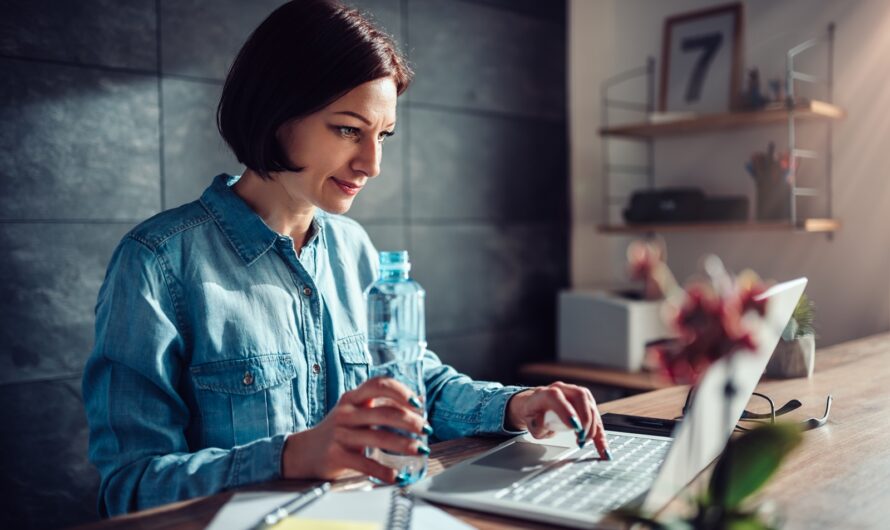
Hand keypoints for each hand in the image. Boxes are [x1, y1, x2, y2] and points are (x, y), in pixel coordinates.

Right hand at [281, 377, 430, 482]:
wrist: (303, 452)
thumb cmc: (338, 430)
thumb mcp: (354, 411)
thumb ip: (379, 406)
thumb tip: (416, 406)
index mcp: (353, 398)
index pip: (379, 385)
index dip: (401, 391)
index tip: (417, 404)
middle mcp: (346, 413)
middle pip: (383, 412)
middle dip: (410, 421)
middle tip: (425, 429)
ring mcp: (340, 434)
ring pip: (377, 437)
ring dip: (404, 445)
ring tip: (420, 450)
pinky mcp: (336, 455)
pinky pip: (365, 463)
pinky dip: (384, 471)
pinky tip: (396, 475)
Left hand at [506, 382, 610, 458]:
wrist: (535, 405)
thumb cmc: (533, 414)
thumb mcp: (529, 423)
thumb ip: (537, 426)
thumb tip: (546, 426)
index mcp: (544, 393)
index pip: (556, 396)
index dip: (566, 410)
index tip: (574, 427)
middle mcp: (562, 389)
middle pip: (580, 396)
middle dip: (585, 418)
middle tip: (582, 437)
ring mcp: (575, 393)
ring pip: (591, 405)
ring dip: (593, 426)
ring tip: (585, 441)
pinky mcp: (585, 402)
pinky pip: (596, 416)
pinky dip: (600, 433)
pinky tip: (603, 448)